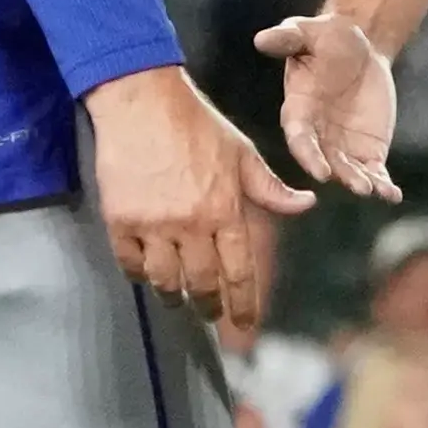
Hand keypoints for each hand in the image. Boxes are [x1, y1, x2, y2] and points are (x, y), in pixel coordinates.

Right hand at [89, 65, 314, 331]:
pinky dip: (138, 274)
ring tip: (178, 297)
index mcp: (226, 209)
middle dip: (208, 306)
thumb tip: (306, 204)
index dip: (243, 304)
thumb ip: (271, 188)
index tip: (245, 326)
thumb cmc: (196, 125)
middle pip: (201, 284)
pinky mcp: (120, 220)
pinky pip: (130, 263)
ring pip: (164, 280)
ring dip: (173, 294)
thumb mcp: (242, 154)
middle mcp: (192, 223)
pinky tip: (146, 272)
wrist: (142, 102)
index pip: (239, 271)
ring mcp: (153, 224)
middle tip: (210, 315)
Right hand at [250, 13, 405, 201]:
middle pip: (326, 160)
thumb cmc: (327, 37)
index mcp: (299, 111)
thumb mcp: (308, 32)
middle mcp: (318, 134)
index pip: (300, 138)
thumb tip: (262, 38)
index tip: (320, 172)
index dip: (309, 156)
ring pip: (349, 170)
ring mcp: (342, 145)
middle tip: (358, 186)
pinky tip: (393, 196)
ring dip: (361, 182)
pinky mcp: (366, 149)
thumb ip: (287, 38)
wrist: (360, 46)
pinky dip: (383, 184)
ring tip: (376, 191)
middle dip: (341, 175)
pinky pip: (373, 171)